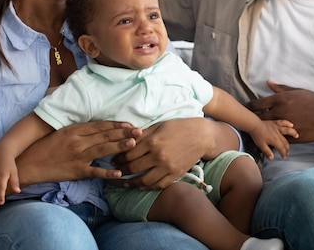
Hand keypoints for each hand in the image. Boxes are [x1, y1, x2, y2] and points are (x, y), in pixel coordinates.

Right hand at [15, 121, 141, 186]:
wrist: (29, 163)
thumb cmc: (45, 147)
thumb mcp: (62, 132)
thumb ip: (79, 130)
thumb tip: (97, 127)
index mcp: (74, 130)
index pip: (100, 126)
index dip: (116, 124)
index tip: (130, 123)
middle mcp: (78, 141)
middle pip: (105, 135)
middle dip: (124, 132)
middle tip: (140, 130)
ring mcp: (78, 156)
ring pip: (103, 150)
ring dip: (119, 146)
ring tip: (134, 144)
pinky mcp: (76, 171)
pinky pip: (95, 172)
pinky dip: (107, 173)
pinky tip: (119, 172)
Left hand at [112, 118, 234, 189]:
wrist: (201, 136)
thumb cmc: (179, 127)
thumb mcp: (159, 126)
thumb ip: (142, 134)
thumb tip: (125, 140)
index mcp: (152, 141)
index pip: (128, 153)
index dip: (118, 158)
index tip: (112, 160)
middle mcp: (158, 156)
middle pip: (133, 167)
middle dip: (121, 170)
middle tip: (116, 171)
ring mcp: (167, 167)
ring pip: (144, 180)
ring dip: (132, 183)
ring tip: (125, 183)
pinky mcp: (175, 174)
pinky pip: (158, 185)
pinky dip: (148, 187)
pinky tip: (141, 185)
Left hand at [247, 80, 313, 142]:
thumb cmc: (313, 100)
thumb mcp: (296, 91)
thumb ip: (280, 89)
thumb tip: (268, 82)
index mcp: (280, 100)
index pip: (257, 105)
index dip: (248, 107)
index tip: (242, 108)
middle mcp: (280, 112)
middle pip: (258, 119)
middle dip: (251, 120)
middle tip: (244, 122)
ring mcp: (285, 125)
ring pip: (267, 131)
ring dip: (260, 132)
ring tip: (253, 132)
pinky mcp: (291, 136)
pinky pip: (278, 139)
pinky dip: (273, 139)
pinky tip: (268, 140)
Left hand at [247, 119, 297, 158]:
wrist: (254, 125)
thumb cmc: (257, 135)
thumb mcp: (261, 146)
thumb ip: (267, 152)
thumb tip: (272, 158)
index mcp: (275, 140)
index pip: (282, 149)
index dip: (283, 153)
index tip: (283, 156)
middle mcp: (278, 134)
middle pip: (285, 142)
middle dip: (287, 148)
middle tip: (287, 151)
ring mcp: (277, 128)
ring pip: (287, 130)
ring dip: (293, 133)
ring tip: (296, 135)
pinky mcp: (275, 123)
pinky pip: (282, 122)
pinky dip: (287, 123)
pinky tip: (291, 124)